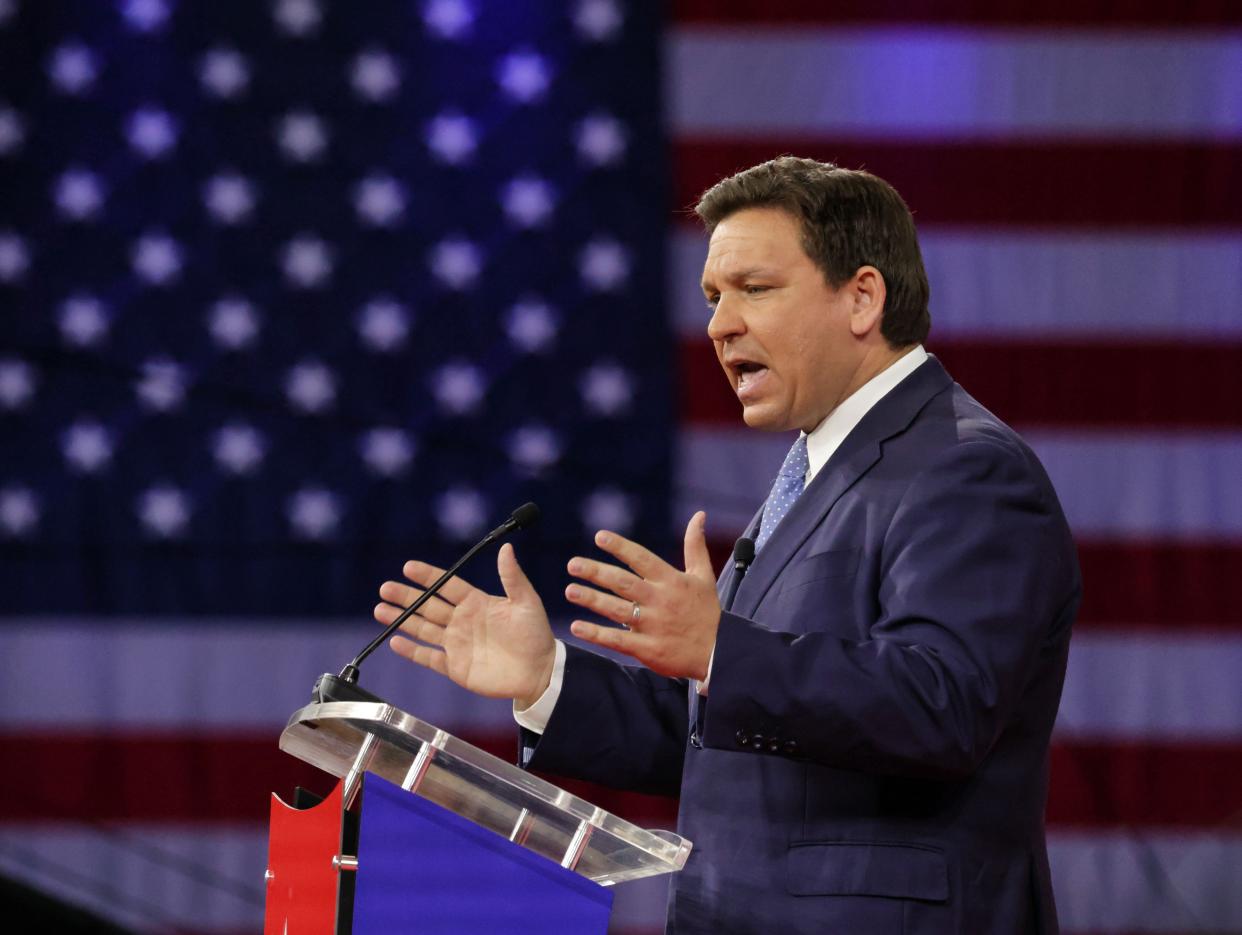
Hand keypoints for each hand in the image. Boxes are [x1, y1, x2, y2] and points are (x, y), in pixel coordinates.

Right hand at [374, 543, 556, 707]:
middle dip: (406, 596)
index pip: (447, 585)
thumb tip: (506, 548)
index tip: (408, 567)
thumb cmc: (536, 634)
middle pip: (428, 605)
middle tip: (385, 588)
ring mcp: (457, 644)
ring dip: (402, 619)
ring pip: (423, 628)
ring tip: (380, 609)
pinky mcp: (455, 667)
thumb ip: (512, 577)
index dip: (428, 576)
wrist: (539, 672)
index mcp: (477, 602)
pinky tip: (395, 641)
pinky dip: (411, 651)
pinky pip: (429, 657)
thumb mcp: (527, 602)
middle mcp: (462, 621)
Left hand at [565, 511, 719, 679]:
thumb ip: (695, 545)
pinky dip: (596, 634)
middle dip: (596, 572)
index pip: (642, 559)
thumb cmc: (707, 612)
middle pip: (623, 583)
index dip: (620, 547)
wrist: (719, 653)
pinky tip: (576, 627)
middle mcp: (660, 600)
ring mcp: (652, 625)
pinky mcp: (647, 649)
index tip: (600, 537)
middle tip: (573, 564)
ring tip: (570, 590)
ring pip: (616, 610)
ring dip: (591, 599)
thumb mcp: (704, 576)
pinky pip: (617, 640)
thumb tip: (699, 515)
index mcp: (671, 581)